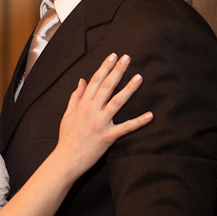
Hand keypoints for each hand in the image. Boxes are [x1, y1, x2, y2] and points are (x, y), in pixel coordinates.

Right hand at [55, 53, 152, 175]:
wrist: (66, 160)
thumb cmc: (67, 138)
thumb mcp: (68, 114)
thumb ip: (75, 97)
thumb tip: (81, 80)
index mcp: (83, 105)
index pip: (95, 81)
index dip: (104, 68)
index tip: (112, 56)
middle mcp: (91, 111)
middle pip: (106, 87)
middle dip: (117, 71)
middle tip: (127, 58)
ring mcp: (100, 124)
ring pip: (116, 103)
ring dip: (129, 89)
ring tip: (139, 77)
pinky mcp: (108, 137)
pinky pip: (125, 128)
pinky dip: (138, 122)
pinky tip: (150, 115)